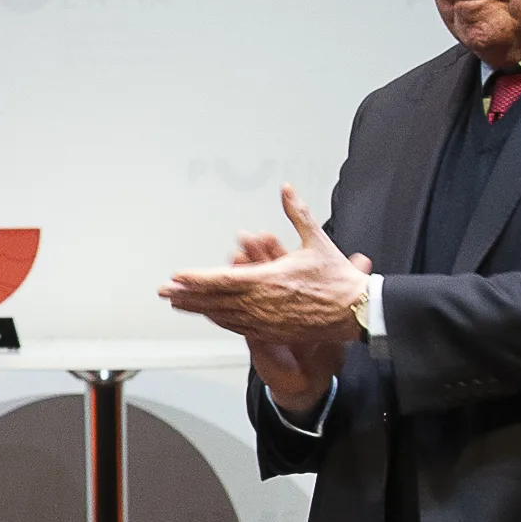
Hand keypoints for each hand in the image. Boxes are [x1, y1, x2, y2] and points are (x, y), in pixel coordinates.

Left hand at [161, 184, 371, 346]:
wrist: (356, 312)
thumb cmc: (338, 279)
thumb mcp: (317, 240)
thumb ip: (297, 213)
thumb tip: (286, 189)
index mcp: (268, 280)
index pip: (221, 280)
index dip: (196, 279)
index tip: (176, 276)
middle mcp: (261, 304)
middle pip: (214, 300)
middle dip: (186, 295)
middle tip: (164, 291)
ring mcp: (265, 321)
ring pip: (222, 315)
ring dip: (198, 308)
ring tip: (178, 303)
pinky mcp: (272, 332)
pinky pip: (238, 326)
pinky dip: (219, 319)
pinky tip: (209, 315)